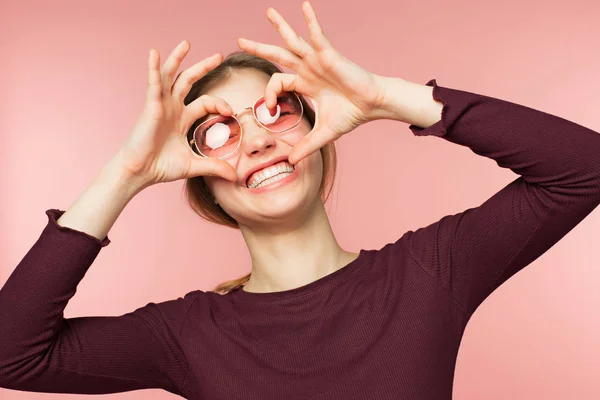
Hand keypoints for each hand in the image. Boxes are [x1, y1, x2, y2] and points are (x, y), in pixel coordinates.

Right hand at [115, 40, 237, 188]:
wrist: (141, 172)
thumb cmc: (162, 167)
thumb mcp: (194, 165)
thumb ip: (215, 167)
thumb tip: (235, 176)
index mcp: (182, 118)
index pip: (205, 102)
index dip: (220, 104)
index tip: (231, 112)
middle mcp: (172, 108)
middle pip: (189, 81)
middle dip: (203, 67)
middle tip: (218, 55)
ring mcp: (161, 105)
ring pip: (170, 76)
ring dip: (178, 59)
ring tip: (186, 43)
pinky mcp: (150, 106)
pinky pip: (153, 83)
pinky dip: (153, 68)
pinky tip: (154, 53)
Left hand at [237, 1, 385, 164]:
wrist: (372, 105)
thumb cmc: (351, 114)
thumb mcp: (324, 132)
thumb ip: (307, 145)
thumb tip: (291, 162)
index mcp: (304, 84)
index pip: (278, 81)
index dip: (269, 94)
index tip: (270, 108)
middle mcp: (308, 69)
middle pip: (278, 55)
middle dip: (259, 48)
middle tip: (239, 41)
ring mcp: (317, 60)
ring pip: (294, 40)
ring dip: (280, 26)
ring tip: (268, 12)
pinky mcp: (329, 54)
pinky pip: (317, 34)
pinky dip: (310, 20)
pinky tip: (304, 5)